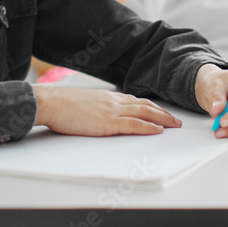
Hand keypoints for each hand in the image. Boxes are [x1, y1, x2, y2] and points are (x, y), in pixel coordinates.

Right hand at [32, 85, 181, 135]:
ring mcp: (112, 111)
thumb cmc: (61, 104)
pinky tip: (158, 130)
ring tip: (175, 125)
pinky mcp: (108, 122)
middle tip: (176, 120)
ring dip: (162, 119)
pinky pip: (134, 124)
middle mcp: (113, 101)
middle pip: (144, 105)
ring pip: (144, 113)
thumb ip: (95, 107)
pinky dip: (148, 126)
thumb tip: (99, 114)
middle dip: (162, 112)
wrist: (51, 102)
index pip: (134, 100)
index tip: (160, 110)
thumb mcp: (82, 102)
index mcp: (107, 97)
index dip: (150, 106)